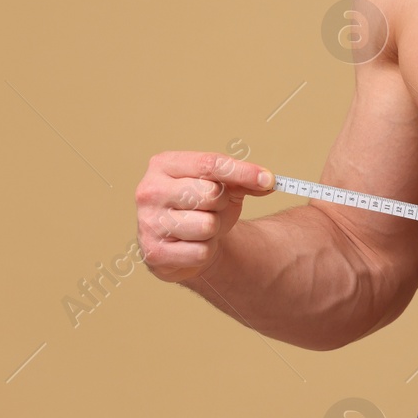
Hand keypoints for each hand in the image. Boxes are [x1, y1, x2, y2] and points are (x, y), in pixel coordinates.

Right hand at [135, 151, 276, 283]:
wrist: (182, 244)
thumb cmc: (203, 208)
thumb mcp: (223, 187)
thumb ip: (243, 179)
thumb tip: (267, 181)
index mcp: (164, 165)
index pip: (209, 163)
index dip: (242, 171)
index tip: (268, 179)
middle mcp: (150, 191)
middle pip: (209, 194)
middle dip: (220, 203)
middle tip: (212, 208)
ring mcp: (149, 222)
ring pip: (207, 225)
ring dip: (213, 230)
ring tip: (202, 227)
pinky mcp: (154, 253)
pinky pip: (201, 252)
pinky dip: (205, 251)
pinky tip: (192, 246)